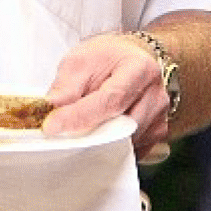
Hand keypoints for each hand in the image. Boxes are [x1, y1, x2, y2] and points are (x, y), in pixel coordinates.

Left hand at [40, 32, 170, 156]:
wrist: (133, 59)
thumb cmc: (109, 58)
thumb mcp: (82, 59)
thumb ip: (67, 84)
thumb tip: (51, 109)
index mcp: (140, 70)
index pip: (109, 100)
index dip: (79, 116)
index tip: (52, 126)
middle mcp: (155, 96)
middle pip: (119, 128)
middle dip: (87, 133)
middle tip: (60, 132)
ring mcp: (158, 119)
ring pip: (123, 144)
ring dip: (97, 142)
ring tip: (80, 128)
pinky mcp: (155, 136)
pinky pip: (129, 152)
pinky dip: (110, 149)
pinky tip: (98, 134)